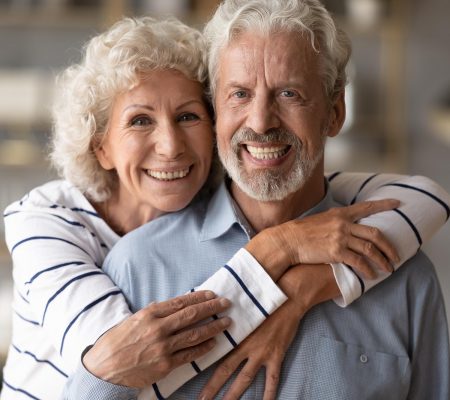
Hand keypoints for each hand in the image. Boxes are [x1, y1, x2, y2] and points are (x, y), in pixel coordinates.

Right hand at [83, 290, 230, 387]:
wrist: (103, 370)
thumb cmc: (116, 342)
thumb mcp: (132, 320)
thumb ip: (152, 313)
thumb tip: (169, 306)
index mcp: (150, 314)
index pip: (181, 302)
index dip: (199, 297)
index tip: (212, 294)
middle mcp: (158, 328)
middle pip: (191, 315)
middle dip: (212, 308)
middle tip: (226, 303)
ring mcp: (163, 347)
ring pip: (195, 334)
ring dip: (213, 327)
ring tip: (226, 322)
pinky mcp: (165, 365)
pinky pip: (189, 355)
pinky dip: (203, 348)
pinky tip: (214, 343)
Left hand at [199, 300, 300, 399]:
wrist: (287, 300)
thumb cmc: (262, 302)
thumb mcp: (242, 309)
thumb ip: (229, 321)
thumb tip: (212, 322)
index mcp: (236, 335)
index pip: (216, 357)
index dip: (206, 372)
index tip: (197, 384)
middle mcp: (246, 347)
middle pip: (226, 371)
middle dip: (214, 388)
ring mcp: (262, 353)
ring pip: (246, 378)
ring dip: (235, 394)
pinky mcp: (277, 355)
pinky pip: (273, 378)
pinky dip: (269, 393)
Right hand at [248, 199, 400, 280]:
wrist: (289, 240)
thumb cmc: (303, 231)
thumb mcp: (322, 219)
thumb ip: (337, 221)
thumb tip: (348, 227)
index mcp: (340, 214)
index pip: (366, 207)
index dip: (384, 205)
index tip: (397, 204)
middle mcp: (343, 224)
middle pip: (375, 233)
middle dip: (389, 247)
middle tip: (396, 256)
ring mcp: (340, 238)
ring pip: (370, 248)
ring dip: (382, 260)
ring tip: (388, 269)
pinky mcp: (336, 252)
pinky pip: (358, 262)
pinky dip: (367, 270)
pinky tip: (371, 276)